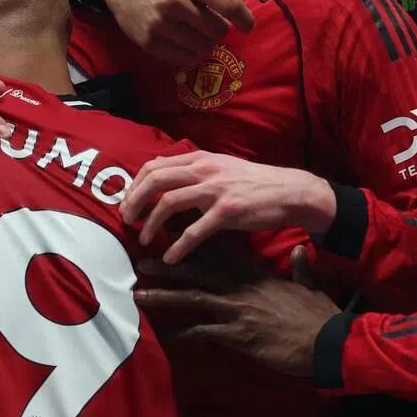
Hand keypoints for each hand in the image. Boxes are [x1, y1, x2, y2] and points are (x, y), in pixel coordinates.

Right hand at [100, 0, 265, 64]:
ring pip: (202, 47)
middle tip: (206, 19)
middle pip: (217, 31)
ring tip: (193, 28)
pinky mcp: (148, 41)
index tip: (248, 25)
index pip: (229, 5)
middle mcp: (174, 0)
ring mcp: (159, 23)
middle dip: (217, 28)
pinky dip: (188, 53)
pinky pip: (184, 59)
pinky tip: (182, 39)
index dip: (245, 19)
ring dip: (203, 41)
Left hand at [121, 151, 335, 263]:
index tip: (129, 203)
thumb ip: (192, 169)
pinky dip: (177, 246)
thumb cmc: (253, 183)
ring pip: (168, 203)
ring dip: (151, 224)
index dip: (135, 185)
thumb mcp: (220, 166)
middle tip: (127, 221)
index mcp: (200, 159)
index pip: (154, 165)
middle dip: (135, 201)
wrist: (289, 192)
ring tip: (145, 240)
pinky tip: (170, 257)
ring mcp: (215, 190)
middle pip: (155, 180)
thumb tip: (160, 173)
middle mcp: (204, 170)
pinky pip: (194, 231)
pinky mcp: (227, 212)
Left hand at [134, 247, 336, 375]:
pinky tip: (166, 338)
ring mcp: (238, 310)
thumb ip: (300, 268)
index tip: (170, 238)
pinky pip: (203, 333)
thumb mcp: (308, 285)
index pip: (218, 255)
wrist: (327, 341)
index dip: (193, 246)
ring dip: (163, 296)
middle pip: (197, 271)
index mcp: (255, 275)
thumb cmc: (318, 315)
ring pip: (192, 298)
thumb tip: (300, 250)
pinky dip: (183, 335)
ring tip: (139, 296)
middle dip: (167, 266)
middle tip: (140, 262)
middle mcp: (241, 288)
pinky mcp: (238, 335)